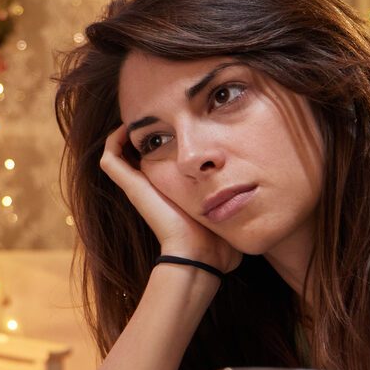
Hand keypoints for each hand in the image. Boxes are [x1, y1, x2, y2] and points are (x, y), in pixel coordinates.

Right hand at [100, 125, 241, 272]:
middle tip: (162, 114)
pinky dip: (114, 139)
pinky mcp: (131, 187)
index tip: (183, 122)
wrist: (200, 255)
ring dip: (128, 132)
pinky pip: (110, 158)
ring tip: (142, 116)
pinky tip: (130, 126)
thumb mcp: (230, 212)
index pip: (163, 161)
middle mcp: (153, 186)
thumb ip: (241, 202)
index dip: (168, 140)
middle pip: (139, 153)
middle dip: (148, 131)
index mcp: (174, 191)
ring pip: (119, 152)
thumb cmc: (218, 243)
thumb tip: (260, 195)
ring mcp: (139, 186)